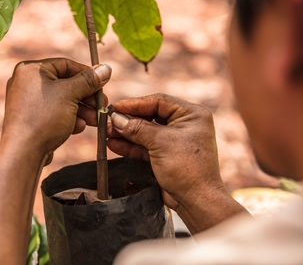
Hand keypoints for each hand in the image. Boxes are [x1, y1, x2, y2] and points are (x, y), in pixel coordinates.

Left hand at [2, 58, 110, 153]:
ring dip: (82, 110)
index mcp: (31, 70)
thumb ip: (89, 80)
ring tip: (96, 120)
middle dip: (87, 97)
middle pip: (66, 84)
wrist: (24, 152)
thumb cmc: (44, 118)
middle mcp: (27, 83)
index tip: (103, 84)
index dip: (88, 74)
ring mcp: (29, 102)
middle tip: (102, 105)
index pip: (66, 65)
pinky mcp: (32, 119)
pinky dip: (69, 119)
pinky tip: (78, 127)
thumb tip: (106, 68)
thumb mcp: (71, 95)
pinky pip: (55, 114)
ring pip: (63, 101)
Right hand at [108, 94, 246, 232]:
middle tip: (108, 121)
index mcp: (191, 114)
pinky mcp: (165, 155)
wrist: (196, 201)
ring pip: (145, 132)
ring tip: (106, 132)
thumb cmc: (186, 168)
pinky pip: (145, 146)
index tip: (116, 107)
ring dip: (126, 133)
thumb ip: (137, 128)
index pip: (159, 102)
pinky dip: (130, 146)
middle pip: (150, 116)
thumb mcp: (160, 142)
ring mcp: (174, 141)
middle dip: (128, 120)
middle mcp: (184, 124)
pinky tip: (113, 144)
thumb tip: (116, 118)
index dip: (135, 103)